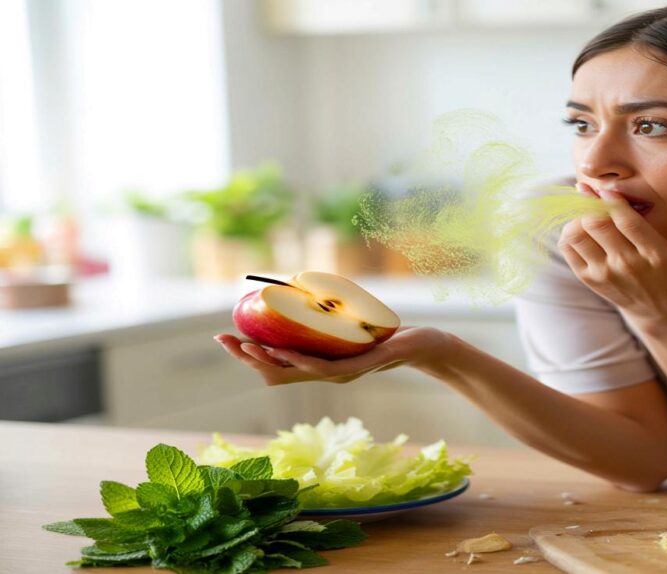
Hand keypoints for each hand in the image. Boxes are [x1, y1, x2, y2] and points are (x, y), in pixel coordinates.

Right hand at [214, 326, 450, 385]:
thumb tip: (297, 289)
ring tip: (247, 347)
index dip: (247, 355)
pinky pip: (324, 367)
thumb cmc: (382, 332)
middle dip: (248, 358)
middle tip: (225, 341)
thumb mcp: (347, 322)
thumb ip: (323, 314)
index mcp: (319, 364)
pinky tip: (285, 351)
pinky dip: (301, 361)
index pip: (275, 365)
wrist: (421, 344)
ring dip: (268, 360)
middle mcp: (325, 373)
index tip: (224, 338)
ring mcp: (341, 373)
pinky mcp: (358, 367)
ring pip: (295, 372)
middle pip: (276, 372)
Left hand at [558, 183, 666, 329]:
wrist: (664, 318)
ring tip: (586, 210)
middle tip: (586, 188)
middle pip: (597, 224)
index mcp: (655, 255)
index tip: (606, 188)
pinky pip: (569, 250)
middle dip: (588, 202)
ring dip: (577, 217)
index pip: (628, 222)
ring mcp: (605, 274)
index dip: (613, 201)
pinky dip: (569, 233)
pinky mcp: (590, 280)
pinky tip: (581, 226)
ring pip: (578, 236)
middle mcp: (627, 264)